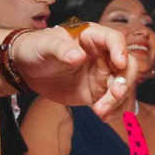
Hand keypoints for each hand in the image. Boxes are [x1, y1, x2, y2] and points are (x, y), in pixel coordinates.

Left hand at [9, 22, 139, 113]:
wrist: (27, 69)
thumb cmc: (36, 48)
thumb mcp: (45, 46)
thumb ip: (60, 49)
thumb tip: (79, 56)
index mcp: (92, 37)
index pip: (115, 40)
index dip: (120, 50)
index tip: (119, 63)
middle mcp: (103, 55)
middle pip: (127, 66)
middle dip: (125, 81)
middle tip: (115, 94)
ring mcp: (102, 75)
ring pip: (123, 87)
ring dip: (118, 101)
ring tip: (101, 112)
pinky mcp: (97, 93)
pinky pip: (114, 103)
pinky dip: (114, 111)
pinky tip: (103, 117)